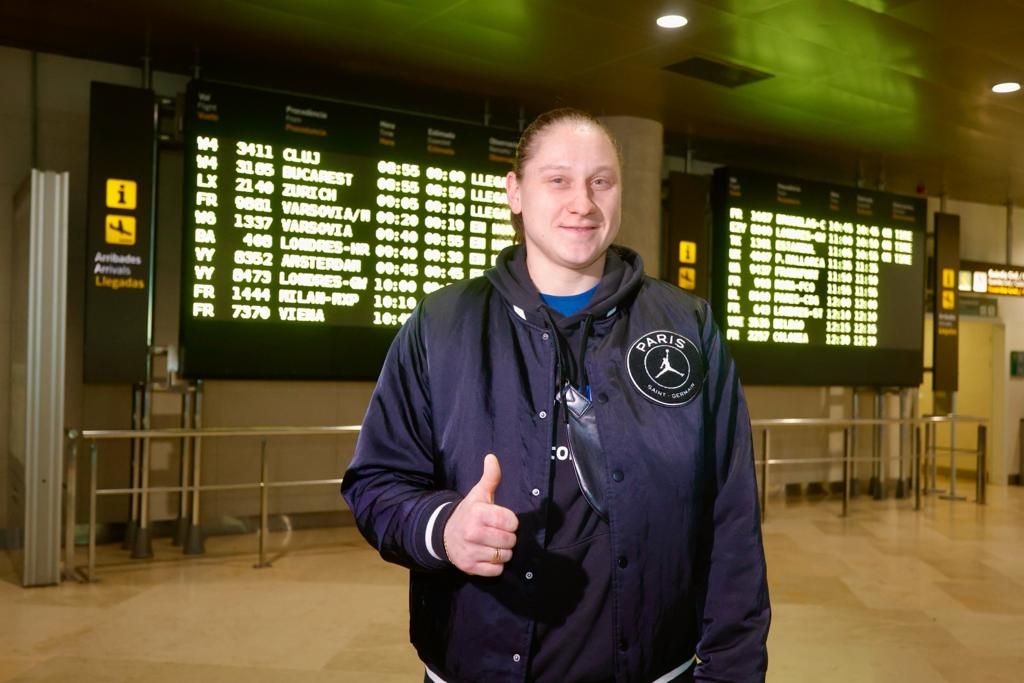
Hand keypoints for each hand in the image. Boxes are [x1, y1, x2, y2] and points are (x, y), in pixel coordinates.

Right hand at [443, 453, 518, 576]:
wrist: (444, 535)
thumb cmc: (469, 513)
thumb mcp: (479, 494)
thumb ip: (490, 477)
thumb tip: (492, 457)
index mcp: (478, 513)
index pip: (510, 521)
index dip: (511, 522)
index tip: (503, 521)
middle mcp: (473, 532)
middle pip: (510, 540)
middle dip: (508, 537)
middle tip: (498, 533)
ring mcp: (471, 551)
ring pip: (504, 556)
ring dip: (504, 552)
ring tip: (494, 544)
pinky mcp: (470, 567)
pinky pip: (496, 570)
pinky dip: (496, 565)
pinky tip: (488, 555)